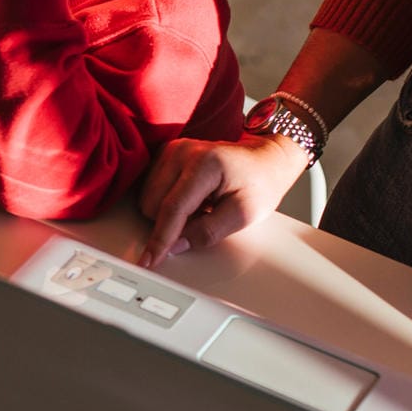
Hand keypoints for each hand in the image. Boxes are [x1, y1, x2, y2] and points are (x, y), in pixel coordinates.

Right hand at [136, 132, 308, 267]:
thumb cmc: (260, 182)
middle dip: (173, 222)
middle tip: (205, 216)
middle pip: (153, 204)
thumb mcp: (245, 214)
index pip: (173, 208)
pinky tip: (191, 198)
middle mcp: (182, 152)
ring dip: (170, 212)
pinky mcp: (165, 153)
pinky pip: (150, 188)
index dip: (160, 238)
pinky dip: (167, 200)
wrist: (264, 159)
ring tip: (201, 205)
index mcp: (205, 165)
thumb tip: (177, 245)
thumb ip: (209, 232)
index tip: (150, 260)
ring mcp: (172, 150)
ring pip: (148, 198)